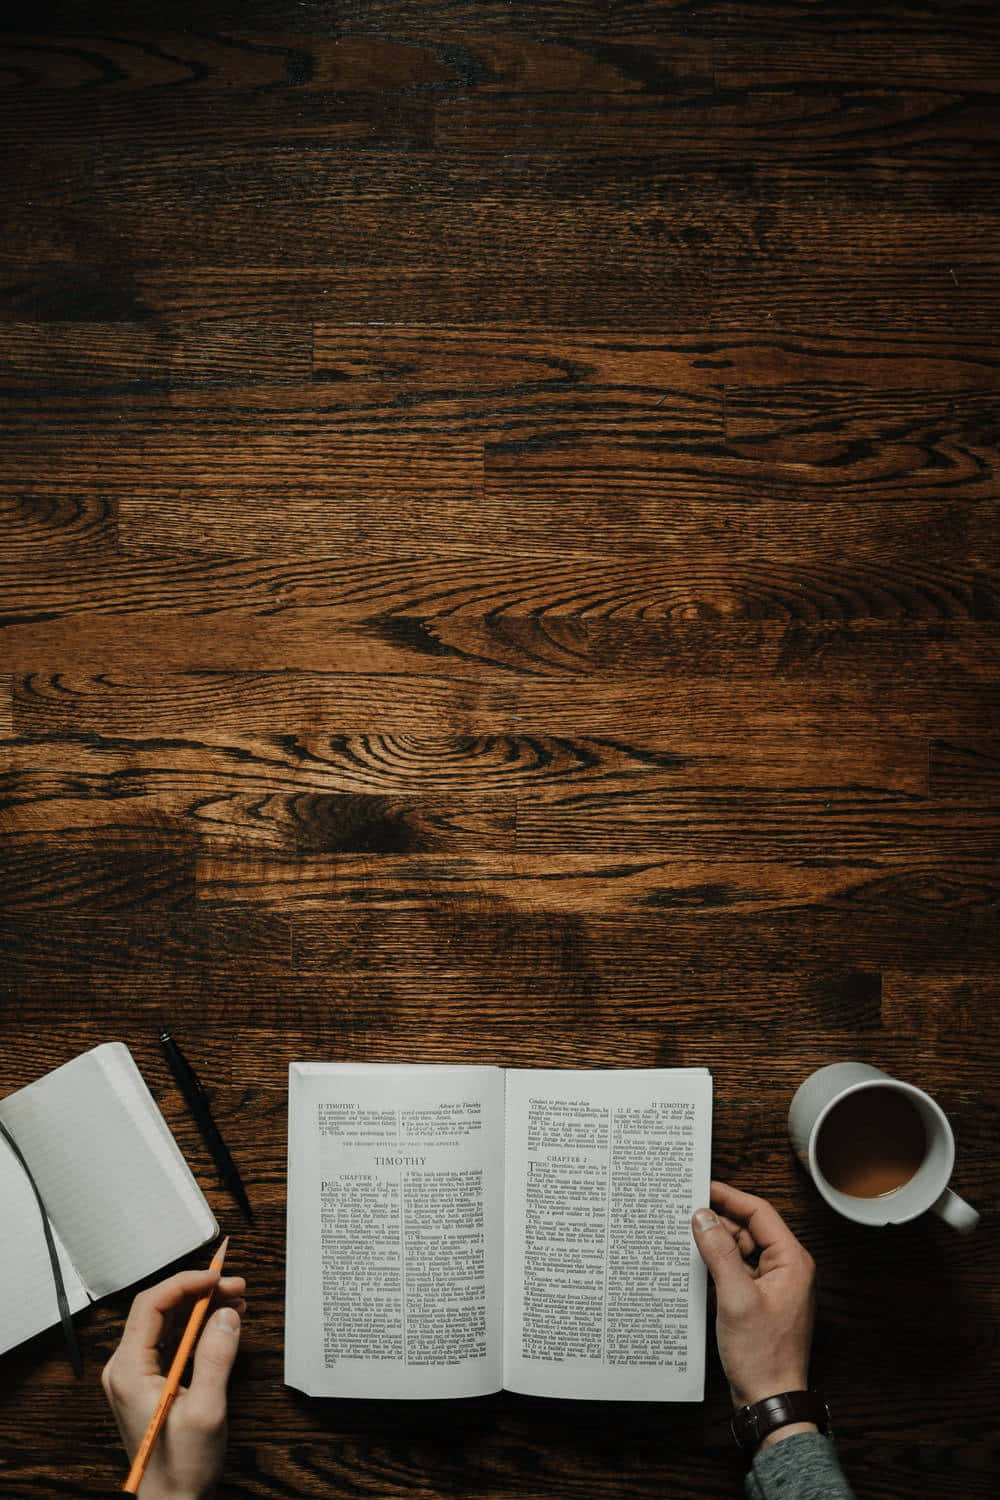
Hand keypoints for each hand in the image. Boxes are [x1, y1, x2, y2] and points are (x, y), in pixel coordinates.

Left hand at [102, 1266, 245, 1499]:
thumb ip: (216, 1357)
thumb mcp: (205, 1411)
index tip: (217, 1277)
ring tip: (237, 1300)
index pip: (151, 1305)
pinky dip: (198, 1328)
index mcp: (128, 1371)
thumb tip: (227, 1314)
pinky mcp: (150, 1383)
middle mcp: (126, 1368)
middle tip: (236, 1286)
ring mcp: (137, 1376)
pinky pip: (172, 1342)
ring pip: (168, 1323)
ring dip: (202, 1307)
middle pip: (160, 1309)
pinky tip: (223, 1324)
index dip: (185, 1283)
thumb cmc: (181, 1468)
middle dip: (199, 1292)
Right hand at [691, 1181, 815, 1446]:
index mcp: (791, 1261)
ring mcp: (773, 1286)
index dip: (730, 1197)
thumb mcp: (735, 1297)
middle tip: (686, 1212)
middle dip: (719, 1221)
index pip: (760, 1213)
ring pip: (741, 1250)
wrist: (769, 1401)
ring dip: (716, 1244)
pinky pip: (738, 1271)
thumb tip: (703, 1217)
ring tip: (686, 1237)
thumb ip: (719, 1252)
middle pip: (749, 1230)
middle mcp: (786, 1269)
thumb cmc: (762, 1356)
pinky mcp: (760, 1301)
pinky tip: (696, 1265)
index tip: (702, 1187)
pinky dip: (718, 1266)